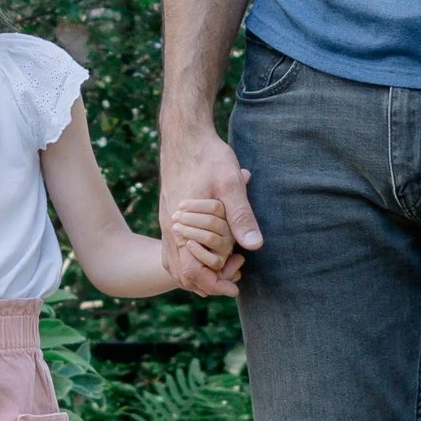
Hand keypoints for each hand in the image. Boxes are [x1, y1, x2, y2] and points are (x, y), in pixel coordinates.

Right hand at [159, 127, 259, 297]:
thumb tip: (254, 246)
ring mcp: (167, 224)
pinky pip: (173, 251)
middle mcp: (170, 230)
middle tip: (237, 270)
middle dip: (209, 281)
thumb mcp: (230, 183)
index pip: (191, 272)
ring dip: (200, 271)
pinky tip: (210, 251)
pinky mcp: (169, 217)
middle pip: (182, 274)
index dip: (214, 284)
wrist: (184, 135)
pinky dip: (190, 259)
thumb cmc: (208, 156)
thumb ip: (240, 215)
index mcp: (182, 227)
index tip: (236, 285)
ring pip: (175, 265)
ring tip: (227, 263)